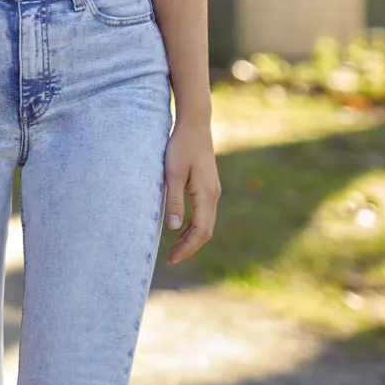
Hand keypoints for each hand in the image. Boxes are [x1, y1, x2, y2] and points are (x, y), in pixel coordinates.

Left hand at [162, 118, 218, 265]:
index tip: (171, 258)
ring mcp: (213, 191)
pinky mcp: (208, 186)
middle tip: (170, 258)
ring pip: (205, 223)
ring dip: (191, 237)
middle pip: (205, 231)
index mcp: (206, 195)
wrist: (195, 125)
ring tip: (174, 248)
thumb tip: (172, 228)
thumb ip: (173, 200)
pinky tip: (180, 228)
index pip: (200, 231)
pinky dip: (193, 225)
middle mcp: (214, 196)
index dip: (187, 248)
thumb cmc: (180, 146)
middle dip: (189, 247)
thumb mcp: (172, 173)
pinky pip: (203, 213)